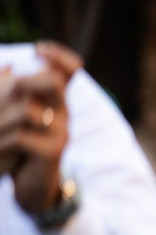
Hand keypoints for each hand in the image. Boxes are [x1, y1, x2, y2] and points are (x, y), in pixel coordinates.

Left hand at [0, 41, 79, 215]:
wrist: (35, 185)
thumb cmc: (22, 147)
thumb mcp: (19, 116)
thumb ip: (16, 92)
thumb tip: (8, 65)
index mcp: (55, 100)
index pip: (70, 70)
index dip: (59, 56)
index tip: (39, 49)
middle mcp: (63, 113)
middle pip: (52, 82)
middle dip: (22, 80)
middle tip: (7, 90)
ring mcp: (60, 132)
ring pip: (28, 110)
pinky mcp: (52, 152)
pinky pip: (22, 137)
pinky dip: (2, 142)